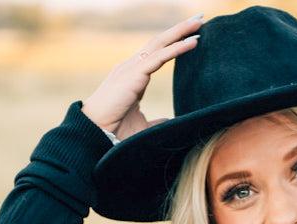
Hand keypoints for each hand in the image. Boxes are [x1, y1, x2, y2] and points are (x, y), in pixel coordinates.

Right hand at [81, 14, 204, 140]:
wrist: (96, 131)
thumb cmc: (115, 130)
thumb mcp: (142, 125)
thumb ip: (157, 122)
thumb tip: (170, 123)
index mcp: (134, 75)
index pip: (157, 53)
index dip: (174, 43)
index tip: (193, 35)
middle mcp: (133, 66)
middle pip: (160, 41)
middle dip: (180, 29)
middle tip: (199, 18)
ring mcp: (133, 67)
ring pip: (161, 43)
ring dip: (181, 31)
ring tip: (200, 21)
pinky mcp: (135, 73)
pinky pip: (160, 56)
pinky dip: (178, 48)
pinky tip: (193, 41)